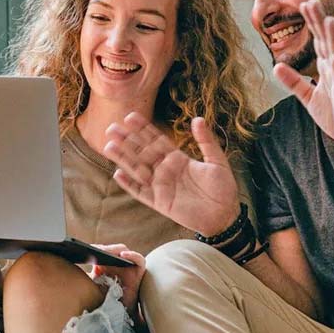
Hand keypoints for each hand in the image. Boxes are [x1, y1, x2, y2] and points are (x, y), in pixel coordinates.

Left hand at [91, 244, 145, 313]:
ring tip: (106, 251)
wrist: (117, 314)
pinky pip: (139, 259)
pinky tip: (123, 255)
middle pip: (112, 250)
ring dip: (115, 249)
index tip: (85, 249)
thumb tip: (70, 269)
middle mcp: (117, 263)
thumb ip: (85, 278)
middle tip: (95, 250)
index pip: (101, 251)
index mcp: (105, 264)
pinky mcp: (138, 271)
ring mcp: (128, 266)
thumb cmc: (105, 300)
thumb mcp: (92, 287)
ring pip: (124, 251)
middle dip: (104, 249)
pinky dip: (132, 255)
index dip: (94, 249)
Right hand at [103, 112, 239, 234]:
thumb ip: (206, 141)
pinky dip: (129, 185)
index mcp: (178, 158)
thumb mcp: (217, 161)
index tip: (130, 117)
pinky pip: (140, 192)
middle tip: (111, 128)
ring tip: (108, 146)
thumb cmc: (223, 188)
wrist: (224, 216)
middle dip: (127, 140)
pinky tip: (118, 174)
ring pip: (137, 169)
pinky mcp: (160, 202)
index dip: (143, 129)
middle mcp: (166, 170)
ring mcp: (161, 186)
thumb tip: (198, 119)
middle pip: (142, 152)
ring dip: (123, 158)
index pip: (156, 140)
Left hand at [273, 0, 333, 153]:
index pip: (319, 42)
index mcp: (328, 70)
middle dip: (320, 23)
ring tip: (328, 20)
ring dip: (333, 39)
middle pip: (327, 43)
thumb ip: (294, 82)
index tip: (305, 3)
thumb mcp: (310, 98)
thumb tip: (276, 66)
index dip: (312, 24)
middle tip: (312, 1)